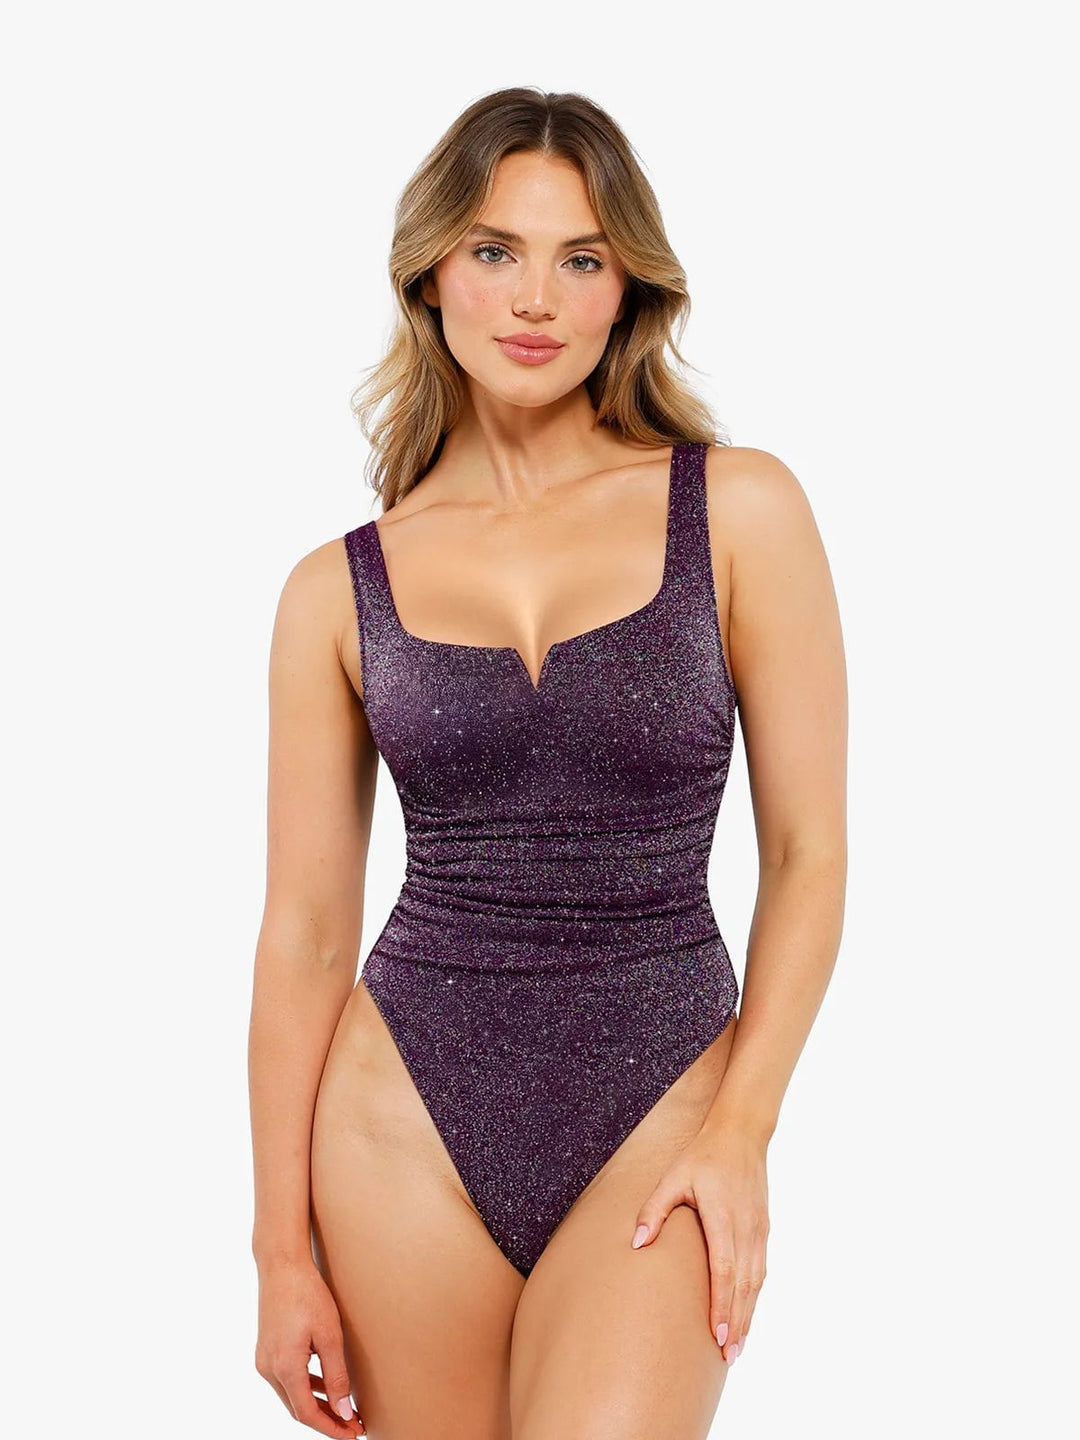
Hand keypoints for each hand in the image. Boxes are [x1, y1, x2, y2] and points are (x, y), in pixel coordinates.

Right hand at [255, 1258, 364, 1435]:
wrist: (282, 1265)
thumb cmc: (307, 1294)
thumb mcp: (329, 1335)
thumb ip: (336, 1377)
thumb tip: (343, 1412)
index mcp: (284, 1367)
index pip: (307, 1414)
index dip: (331, 1428)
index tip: (353, 1433)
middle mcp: (269, 1369)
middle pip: (297, 1409)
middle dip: (326, 1420)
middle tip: (353, 1425)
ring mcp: (264, 1360)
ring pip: (291, 1395)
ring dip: (316, 1405)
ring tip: (343, 1410)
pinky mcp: (266, 1350)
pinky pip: (287, 1379)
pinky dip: (306, 1387)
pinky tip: (324, 1386)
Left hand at [629, 1123, 768, 1364]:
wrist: (742, 1135)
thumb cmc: (703, 1156)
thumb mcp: (673, 1177)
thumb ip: (654, 1210)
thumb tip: (637, 1243)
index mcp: (722, 1217)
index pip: (723, 1270)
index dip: (721, 1305)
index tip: (717, 1335)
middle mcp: (745, 1228)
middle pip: (743, 1285)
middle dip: (737, 1323)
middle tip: (729, 1356)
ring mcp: (758, 1230)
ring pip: (756, 1281)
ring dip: (749, 1315)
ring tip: (738, 1347)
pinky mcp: (764, 1229)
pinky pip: (761, 1269)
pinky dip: (755, 1296)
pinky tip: (747, 1314)